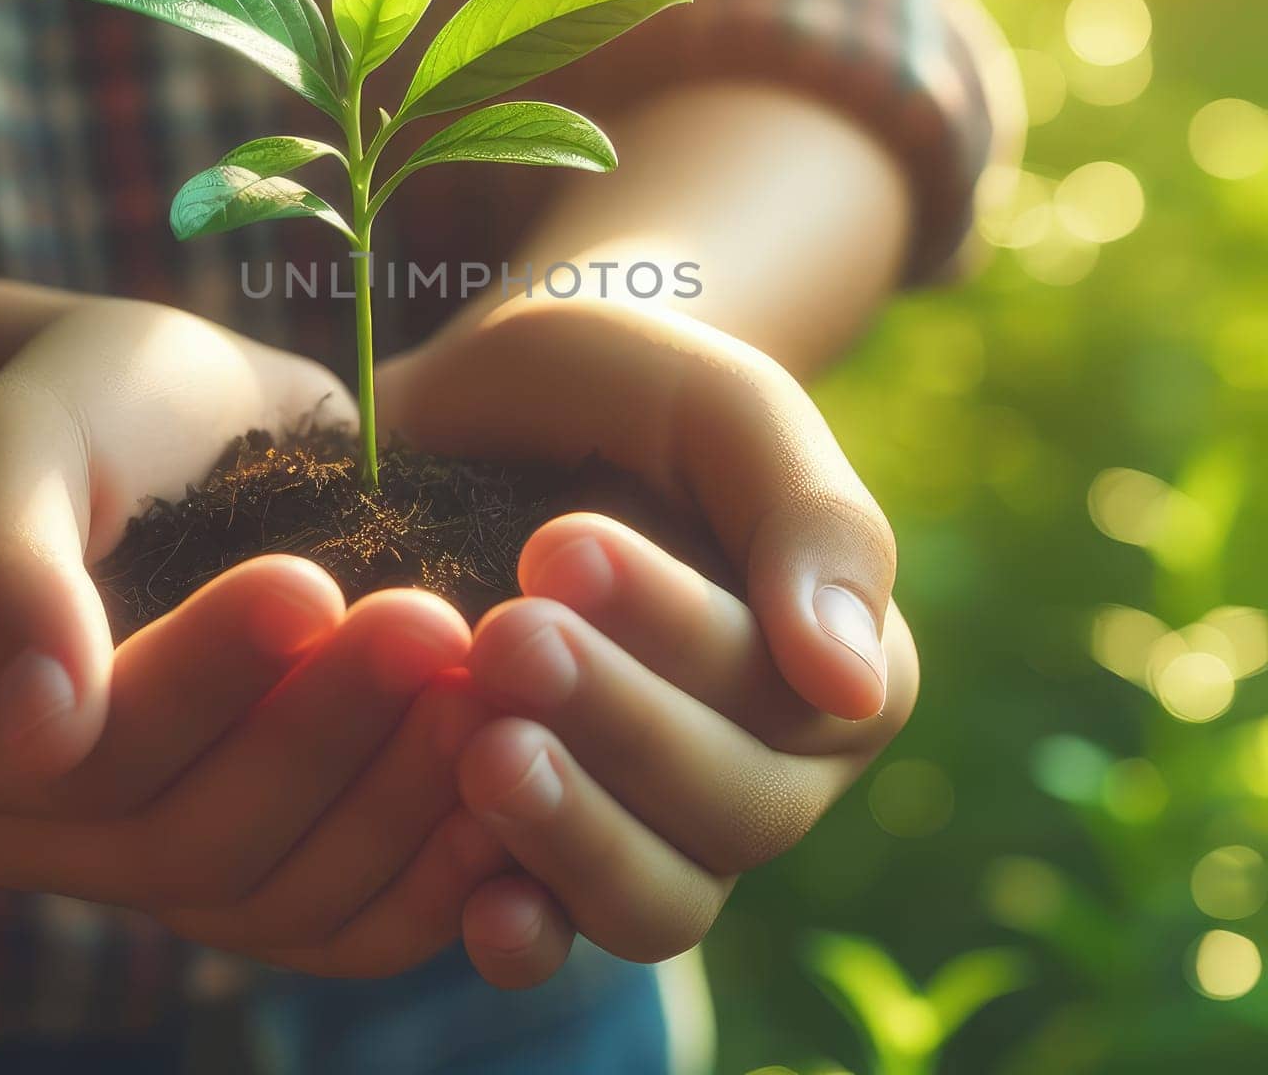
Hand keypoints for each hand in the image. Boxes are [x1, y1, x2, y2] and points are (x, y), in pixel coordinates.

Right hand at [0, 298, 509, 974]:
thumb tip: (36, 731)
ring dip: (399, 804)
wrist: (189, 425)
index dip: (205, 680)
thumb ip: (3, 564)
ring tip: (488, 689)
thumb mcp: (23, 440)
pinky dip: (434, 880)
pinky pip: (348, 922)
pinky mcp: (272, 864)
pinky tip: (510, 801)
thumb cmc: (97, 408)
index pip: (93, 752)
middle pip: (197, 839)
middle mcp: (53, 828)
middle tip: (433, 625)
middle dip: (326, 732)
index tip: (310, 581)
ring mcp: (165, 862)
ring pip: (284, 895)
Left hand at [377, 299, 916, 983]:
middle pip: (733, 809)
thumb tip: (852, 688)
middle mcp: (771, 763)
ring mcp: (659, 819)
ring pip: (661, 899)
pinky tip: (474, 904)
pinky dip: (527, 933)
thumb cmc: (623, 391)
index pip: (787, 689)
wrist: (494, 413)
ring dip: (577, 839)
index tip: (560, 545)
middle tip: (506, 639)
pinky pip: (563, 936)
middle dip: (618, 725)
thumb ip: (810, 520)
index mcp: (839, 661)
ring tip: (484, 754)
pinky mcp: (555, 846)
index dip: (676, 633)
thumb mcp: (721, 405)